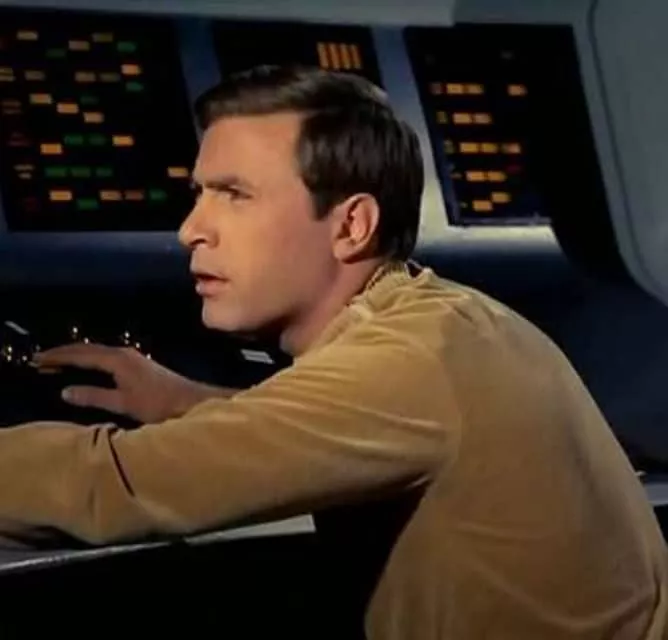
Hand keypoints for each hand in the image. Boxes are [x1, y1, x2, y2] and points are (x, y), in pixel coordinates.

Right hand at [32, 342, 230, 423]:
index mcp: (118, 360)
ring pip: (97, 352)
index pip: (81, 354)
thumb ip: (94, 396)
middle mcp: (123, 353)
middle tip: (41, 359)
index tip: (37, 359)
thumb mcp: (123, 403)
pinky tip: (86, 367)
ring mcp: (132, 357)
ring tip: (57, 362)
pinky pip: (106, 357)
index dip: (58, 356)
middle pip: (87, 349)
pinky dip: (90, 360)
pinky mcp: (138, 364)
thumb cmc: (158, 404)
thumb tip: (65, 391)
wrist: (189, 401)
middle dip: (64, 353)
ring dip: (76, 356)